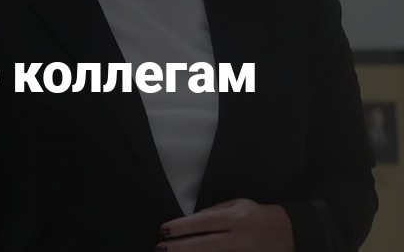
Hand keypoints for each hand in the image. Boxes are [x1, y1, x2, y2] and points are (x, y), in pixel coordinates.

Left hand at [156, 199, 293, 251]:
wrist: (290, 233)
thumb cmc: (258, 216)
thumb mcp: (237, 205)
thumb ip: (214, 211)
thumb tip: (191, 220)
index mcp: (234, 218)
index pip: (202, 222)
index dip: (181, 227)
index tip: (164, 230)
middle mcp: (238, 237)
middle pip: (204, 244)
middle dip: (180, 247)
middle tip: (161, 247)